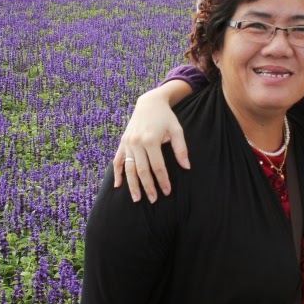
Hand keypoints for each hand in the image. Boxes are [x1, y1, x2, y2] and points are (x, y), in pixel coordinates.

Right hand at [112, 83, 191, 201]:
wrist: (149, 103)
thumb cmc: (166, 117)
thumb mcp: (177, 130)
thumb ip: (181, 149)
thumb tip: (186, 167)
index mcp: (151, 140)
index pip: (157, 166)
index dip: (163, 180)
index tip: (167, 192)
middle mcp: (136, 143)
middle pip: (142, 170)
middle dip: (148, 187)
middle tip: (154, 200)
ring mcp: (127, 143)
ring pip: (128, 168)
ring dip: (132, 185)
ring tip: (137, 199)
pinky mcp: (122, 142)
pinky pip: (117, 160)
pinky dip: (117, 173)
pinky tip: (117, 185)